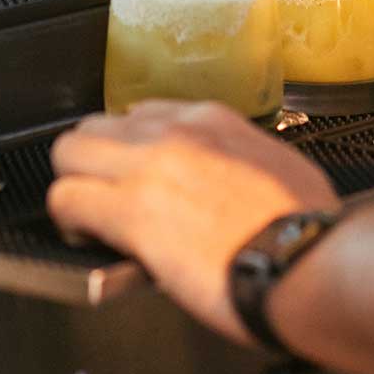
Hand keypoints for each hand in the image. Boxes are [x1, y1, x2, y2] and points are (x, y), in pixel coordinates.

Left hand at [49, 102, 339, 343]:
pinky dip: (68, 220)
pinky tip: (84, 239)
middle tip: (103, 195)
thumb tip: (227, 184)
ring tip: (88, 217)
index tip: (139, 174)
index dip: (133, 148)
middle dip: (92, 161)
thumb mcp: (278, 169)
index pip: (144, 113)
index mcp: (213, 120)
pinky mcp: (130, 210)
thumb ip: (238, 164)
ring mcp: (148, 165)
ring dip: (74, 184)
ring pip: (68, 152)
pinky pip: (66, 199)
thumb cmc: (306, 229)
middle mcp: (175, 131)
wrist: (307, 259)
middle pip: (97, 125)